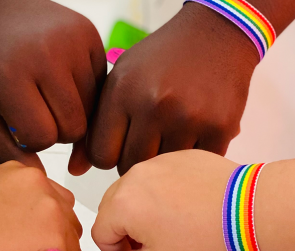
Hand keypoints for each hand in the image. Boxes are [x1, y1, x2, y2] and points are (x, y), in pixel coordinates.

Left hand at [0, 0, 106, 172]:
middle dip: (56, 129)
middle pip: (74, 127)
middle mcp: (45, 55)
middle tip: (37, 112)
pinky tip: (61, 80)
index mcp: (10, 76)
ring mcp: (72, 41)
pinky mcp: (90, 34)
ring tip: (47, 95)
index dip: (31, 140)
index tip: (19, 125)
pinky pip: (101, 84)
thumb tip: (39, 178)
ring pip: (92, 109)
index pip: (44, 138)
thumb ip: (5, 148)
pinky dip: (84, 91)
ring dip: (72, 111)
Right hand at [0, 161, 82, 250]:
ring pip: (69, 250)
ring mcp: (51, 211)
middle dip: (46, 247)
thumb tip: (41, 231)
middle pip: (67, 224)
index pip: (52, 204)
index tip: (8, 240)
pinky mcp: (56, 241)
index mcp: (23, 173)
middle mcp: (41, 185)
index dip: (33, 230)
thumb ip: (19, 207)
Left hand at [82, 3, 258, 174]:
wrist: (215, 34)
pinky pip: (195, 165)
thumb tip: (75, 171)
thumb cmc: (161, 60)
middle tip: (150, 139)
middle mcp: (153, 104)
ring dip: (166, 160)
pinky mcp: (219, 127)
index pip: (101, 155)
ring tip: (172, 134)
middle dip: (136, 159)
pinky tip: (195, 134)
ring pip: (163, 170)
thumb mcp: (121, 80)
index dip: (110, 154)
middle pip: (131, 166)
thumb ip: (96, 124)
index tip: (122, 143)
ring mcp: (188, 117)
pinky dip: (194, 157)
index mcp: (123, 91)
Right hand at [84, 150, 237, 250]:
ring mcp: (155, 162)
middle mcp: (133, 176)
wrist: (249, 208)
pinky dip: (168, 193)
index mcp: (121, 203)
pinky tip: (190, 207)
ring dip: (147, 210)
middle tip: (161, 242)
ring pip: (136, 193)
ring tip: (179, 223)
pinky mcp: (176, 156)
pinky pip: (159, 177)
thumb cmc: (207, 236)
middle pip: (113, 210)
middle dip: (130, 229)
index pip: (100, 235)